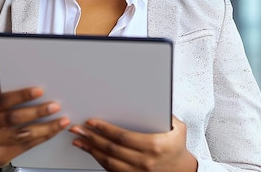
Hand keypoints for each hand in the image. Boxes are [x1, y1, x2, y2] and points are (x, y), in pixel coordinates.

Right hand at [0, 75, 70, 171]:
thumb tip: (8, 70)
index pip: (2, 100)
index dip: (21, 95)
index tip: (39, 90)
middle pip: (13, 118)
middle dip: (37, 111)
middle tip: (55, 106)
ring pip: (23, 134)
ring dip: (45, 127)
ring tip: (61, 120)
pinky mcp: (0, 156)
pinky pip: (26, 146)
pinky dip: (42, 138)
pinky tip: (53, 131)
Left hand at [69, 115, 197, 170]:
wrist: (182, 168)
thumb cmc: (176, 145)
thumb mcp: (177, 127)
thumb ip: (163, 113)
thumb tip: (149, 97)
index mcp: (155, 145)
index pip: (123, 137)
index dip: (105, 129)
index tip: (91, 122)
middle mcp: (146, 161)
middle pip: (112, 149)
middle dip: (92, 137)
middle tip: (77, 128)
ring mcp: (139, 171)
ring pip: (109, 161)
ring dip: (91, 149)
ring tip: (78, 139)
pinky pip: (111, 169)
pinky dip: (98, 159)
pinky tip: (89, 150)